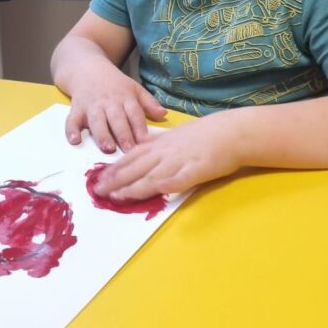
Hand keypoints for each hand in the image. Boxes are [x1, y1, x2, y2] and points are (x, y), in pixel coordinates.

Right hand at [65, 70, 166, 152]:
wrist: (87, 67)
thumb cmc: (114, 83)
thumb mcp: (134, 88)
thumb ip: (148, 103)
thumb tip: (164, 115)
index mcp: (126, 97)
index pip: (135, 113)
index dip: (140, 127)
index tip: (146, 142)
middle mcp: (109, 102)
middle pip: (117, 119)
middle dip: (123, 134)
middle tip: (129, 149)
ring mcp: (92, 105)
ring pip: (97, 121)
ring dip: (102, 134)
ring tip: (107, 147)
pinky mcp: (76, 108)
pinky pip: (72, 119)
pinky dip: (71, 130)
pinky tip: (74, 140)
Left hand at [93, 113, 242, 199]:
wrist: (231, 131)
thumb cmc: (206, 133)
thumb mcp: (177, 135)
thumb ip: (160, 144)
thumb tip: (143, 149)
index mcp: (161, 144)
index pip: (132, 156)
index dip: (115, 168)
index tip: (99, 177)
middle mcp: (166, 152)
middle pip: (136, 167)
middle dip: (115, 180)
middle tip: (97, 191)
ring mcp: (180, 161)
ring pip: (151, 175)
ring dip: (132, 186)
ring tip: (115, 196)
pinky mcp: (196, 170)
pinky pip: (179, 179)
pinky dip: (165, 186)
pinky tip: (155, 192)